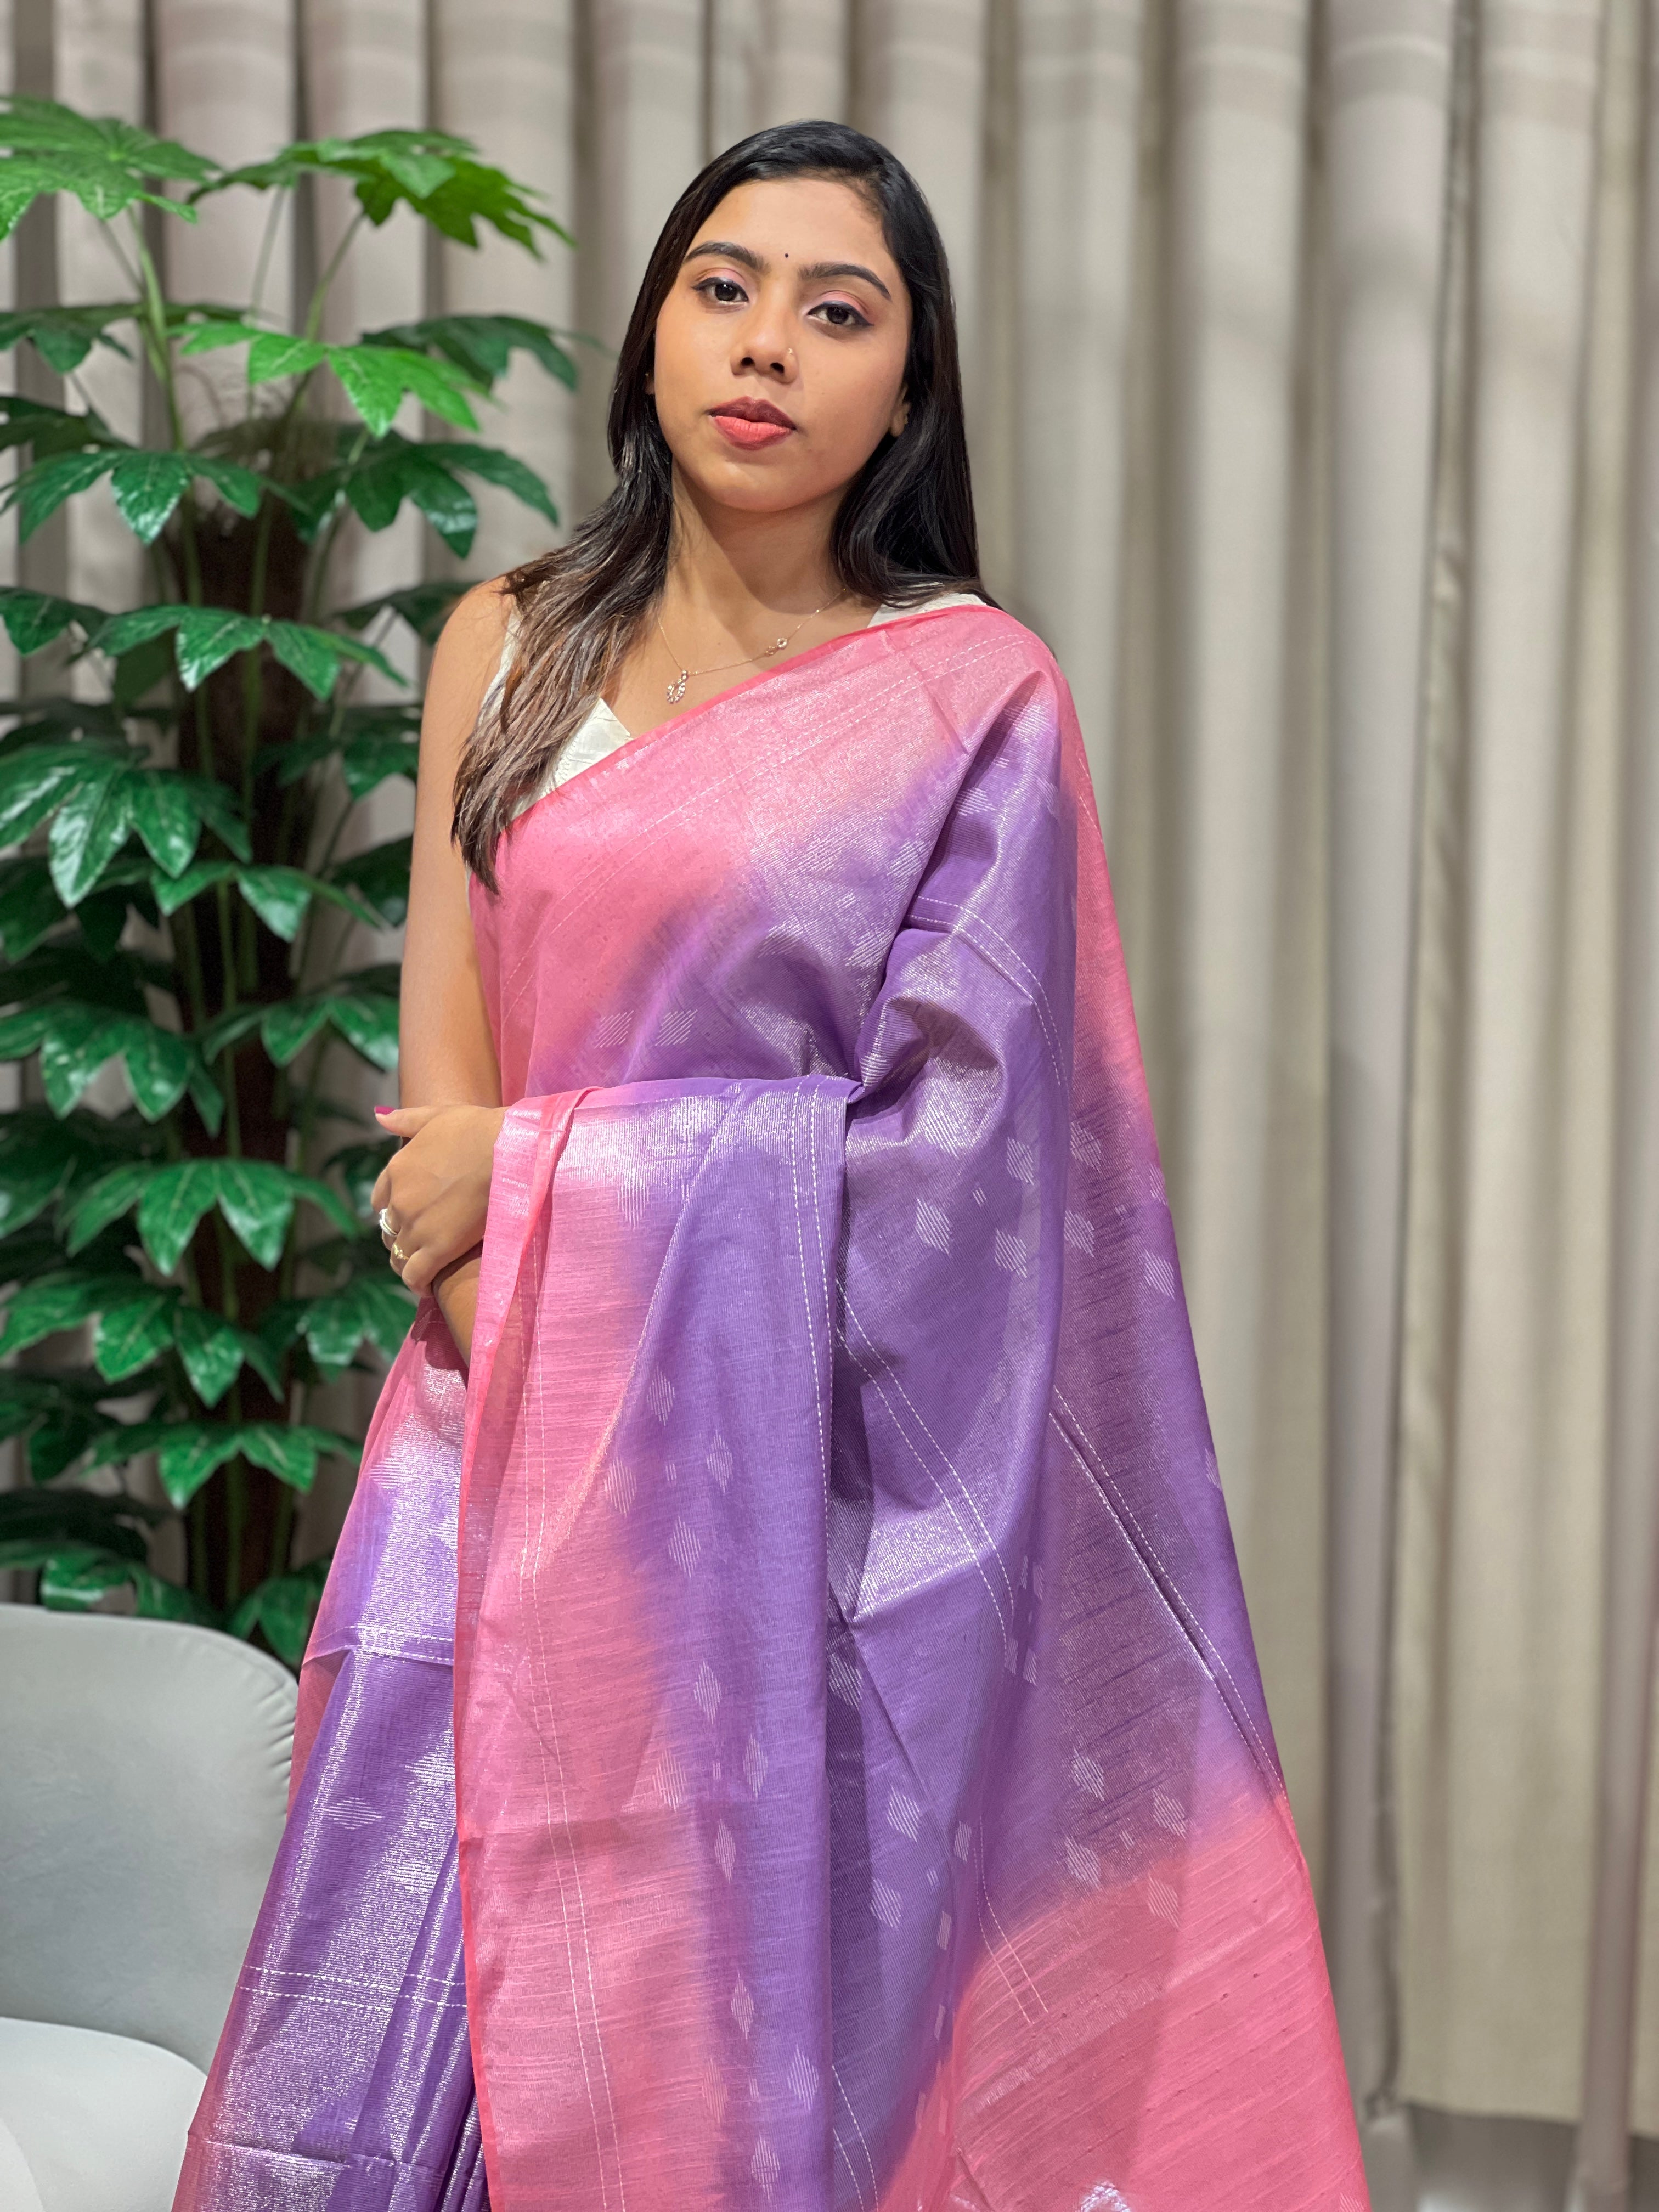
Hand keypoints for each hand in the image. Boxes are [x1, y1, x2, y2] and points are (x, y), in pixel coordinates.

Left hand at [371, 1104, 505, 1293]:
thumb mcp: (436, 1116)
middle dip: (402, 1238)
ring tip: (424, 1269)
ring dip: (408, 1263)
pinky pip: (415, 1275)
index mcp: (397, 1169)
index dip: (394, 1210)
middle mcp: (400, 1200)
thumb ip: (406, 1120)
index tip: (410, 1216)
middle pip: (389, 1231)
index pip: (380, 1200)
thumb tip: (379, 1117)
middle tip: (422, 1244)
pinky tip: (427, 1286)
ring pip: (398, 1256)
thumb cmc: (479, 1128)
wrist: (506, 1150)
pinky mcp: (437, 1248)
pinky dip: (417, 1283)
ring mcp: (416, 1226)